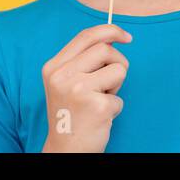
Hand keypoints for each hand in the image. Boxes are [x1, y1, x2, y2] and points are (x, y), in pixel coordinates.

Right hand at [39, 24, 131, 152]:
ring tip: (100, 99)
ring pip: (119, 69)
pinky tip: (100, 117)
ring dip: (116, 86)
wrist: (66, 149)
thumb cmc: (72, 113)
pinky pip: (120, 97)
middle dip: (117, 63)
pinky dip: (115, 108)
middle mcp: (62, 76)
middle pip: (105, 49)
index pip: (86, 36)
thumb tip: (112, 38)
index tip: (126, 37)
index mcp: (53, 67)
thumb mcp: (66, 82)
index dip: (110, 31)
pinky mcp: (96, 107)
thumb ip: (83, 60)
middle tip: (109, 82)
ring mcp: (78, 91)